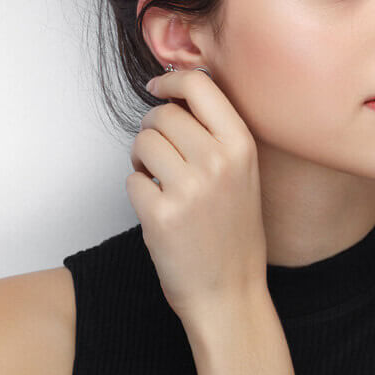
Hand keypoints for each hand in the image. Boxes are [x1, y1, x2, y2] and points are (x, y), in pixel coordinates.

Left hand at [128, 67, 266, 325]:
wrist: (229, 294)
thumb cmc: (232, 233)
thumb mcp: (243, 174)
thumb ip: (216, 134)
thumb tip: (174, 94)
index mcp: (242, 146)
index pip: (200, 85)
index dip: (170, 80)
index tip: (156, 87)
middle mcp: (218, 162)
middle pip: (163, 114)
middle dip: (152, 128)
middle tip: (158, 153)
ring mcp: (189, 188)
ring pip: (142, 142)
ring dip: (141, 158)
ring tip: (157, 180)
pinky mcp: (160, 214)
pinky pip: (131, 179)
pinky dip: (137, 191)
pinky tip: (157, 208)